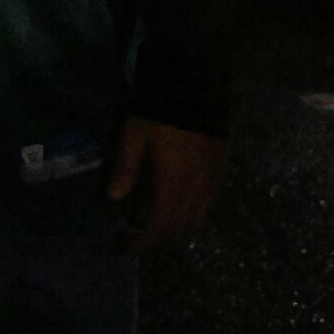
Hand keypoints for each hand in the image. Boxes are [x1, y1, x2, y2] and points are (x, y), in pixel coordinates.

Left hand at [106, 117, 223, 249]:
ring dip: (183, 223)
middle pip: (182, 220)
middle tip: (146, 237)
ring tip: (165, 227)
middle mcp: (195, 182)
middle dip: (164, 234)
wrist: (193, 86)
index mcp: (173, 178)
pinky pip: (212, 197)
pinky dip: (199, 208)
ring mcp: (212, 174)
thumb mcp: (134, 134)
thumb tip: (113, 198)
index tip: (133, 247)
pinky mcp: (220, 164)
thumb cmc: (158, 110)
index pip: (161, 219)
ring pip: (200, 212)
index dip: (148, 238)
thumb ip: (126, 167)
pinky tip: (190, 206)